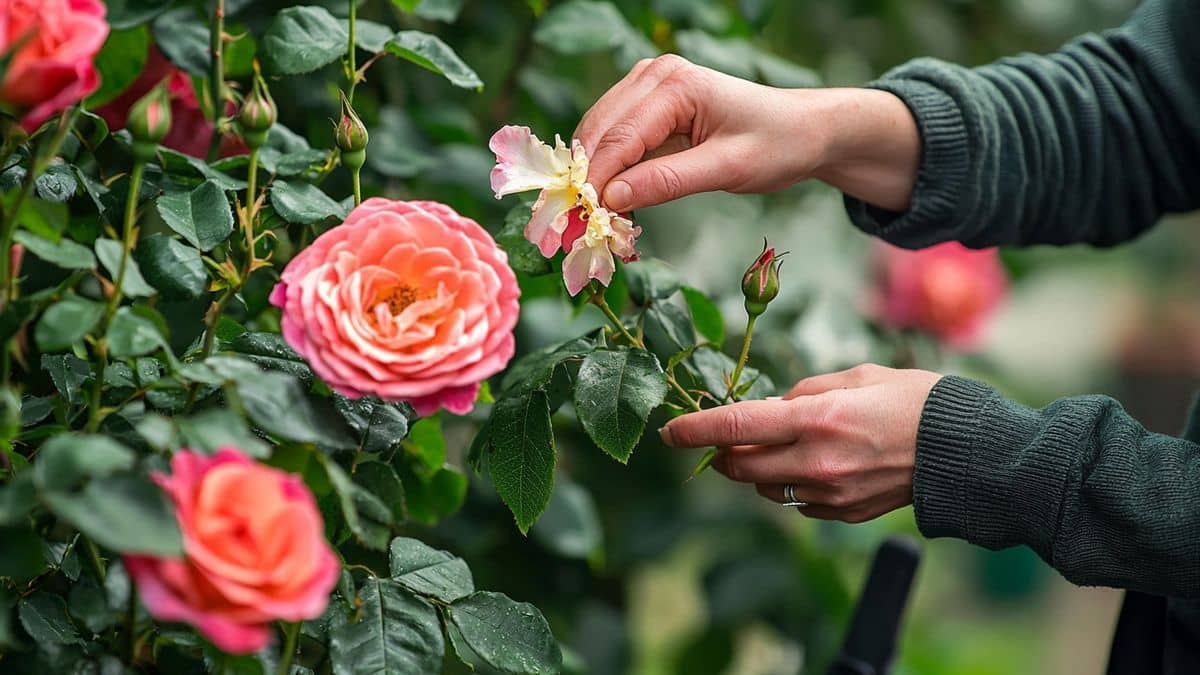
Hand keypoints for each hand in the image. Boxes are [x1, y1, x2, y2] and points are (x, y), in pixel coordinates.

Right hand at [574, 55, 920, 212]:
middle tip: (577, 230)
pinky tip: (611, 202)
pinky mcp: (647, 104)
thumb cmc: (777, 144)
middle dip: (585, 181)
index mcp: (676, 84)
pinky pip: (614, 138)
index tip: (579, 224)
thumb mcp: (728, 169)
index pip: (618, 138)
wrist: (803, 130)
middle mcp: (655, 75)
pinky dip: (608, 170)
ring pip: (598, 135)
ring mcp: (648, 85)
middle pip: (598, 133)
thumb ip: (668, 181)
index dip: (594, 183)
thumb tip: (611, 199)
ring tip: (593, 221)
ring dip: (592, 177)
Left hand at [659, 364, 941, 522]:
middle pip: (739, 466)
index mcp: (816, 418)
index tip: (670, 432)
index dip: (695, 430)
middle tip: (723, 436)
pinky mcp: (843, 514)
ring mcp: (829, 494)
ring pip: (764, 488)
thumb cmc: (915, 400)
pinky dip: (791, 483)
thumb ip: (804, 390)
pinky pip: (797, 503)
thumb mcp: (856, 376)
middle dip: (721, 452)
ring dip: (755, 468)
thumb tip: (771, 407)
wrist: (965, 452)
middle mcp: (815, 461)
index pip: (735, 426)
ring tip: (776, 445)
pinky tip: (812, 464)